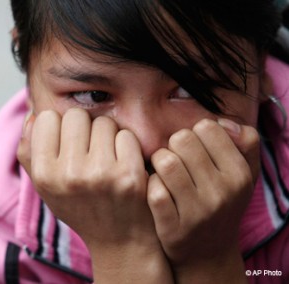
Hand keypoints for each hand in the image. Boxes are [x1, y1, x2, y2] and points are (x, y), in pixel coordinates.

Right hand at [18, 108, 171, 282]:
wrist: (118, 241)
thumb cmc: (78, 206)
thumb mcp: (43, 186)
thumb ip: (29, 150)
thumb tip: (32, 114)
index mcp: (44, 175)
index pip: (47, 118)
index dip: (58, 127)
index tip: (66, 143)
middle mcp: (69, 175)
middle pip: (76, 115)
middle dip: (84, 127)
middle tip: (88, 149)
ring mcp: (101, 175)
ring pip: (103, 123)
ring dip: (107, 135)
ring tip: (106, 158)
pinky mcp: (130, 176)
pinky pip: (126, 135)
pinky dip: (127, 145)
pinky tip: (123, 164)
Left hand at [147, 118, 258, 281]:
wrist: (208, 254)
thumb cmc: (221, 204)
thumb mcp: (242, 176)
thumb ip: (244, 143)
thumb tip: (222, 121)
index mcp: (240, 174)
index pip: (207, 127)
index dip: (194, 134)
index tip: (193, 149)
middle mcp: (222, 192)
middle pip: (181, 139)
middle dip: (173, 145)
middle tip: (174, 158)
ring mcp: (197, 212)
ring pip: (165, 161)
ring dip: (158, 162)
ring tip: (162, 172)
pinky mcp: (172, 227)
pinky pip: (152, 189)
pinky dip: (149, 185)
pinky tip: (155, 190)